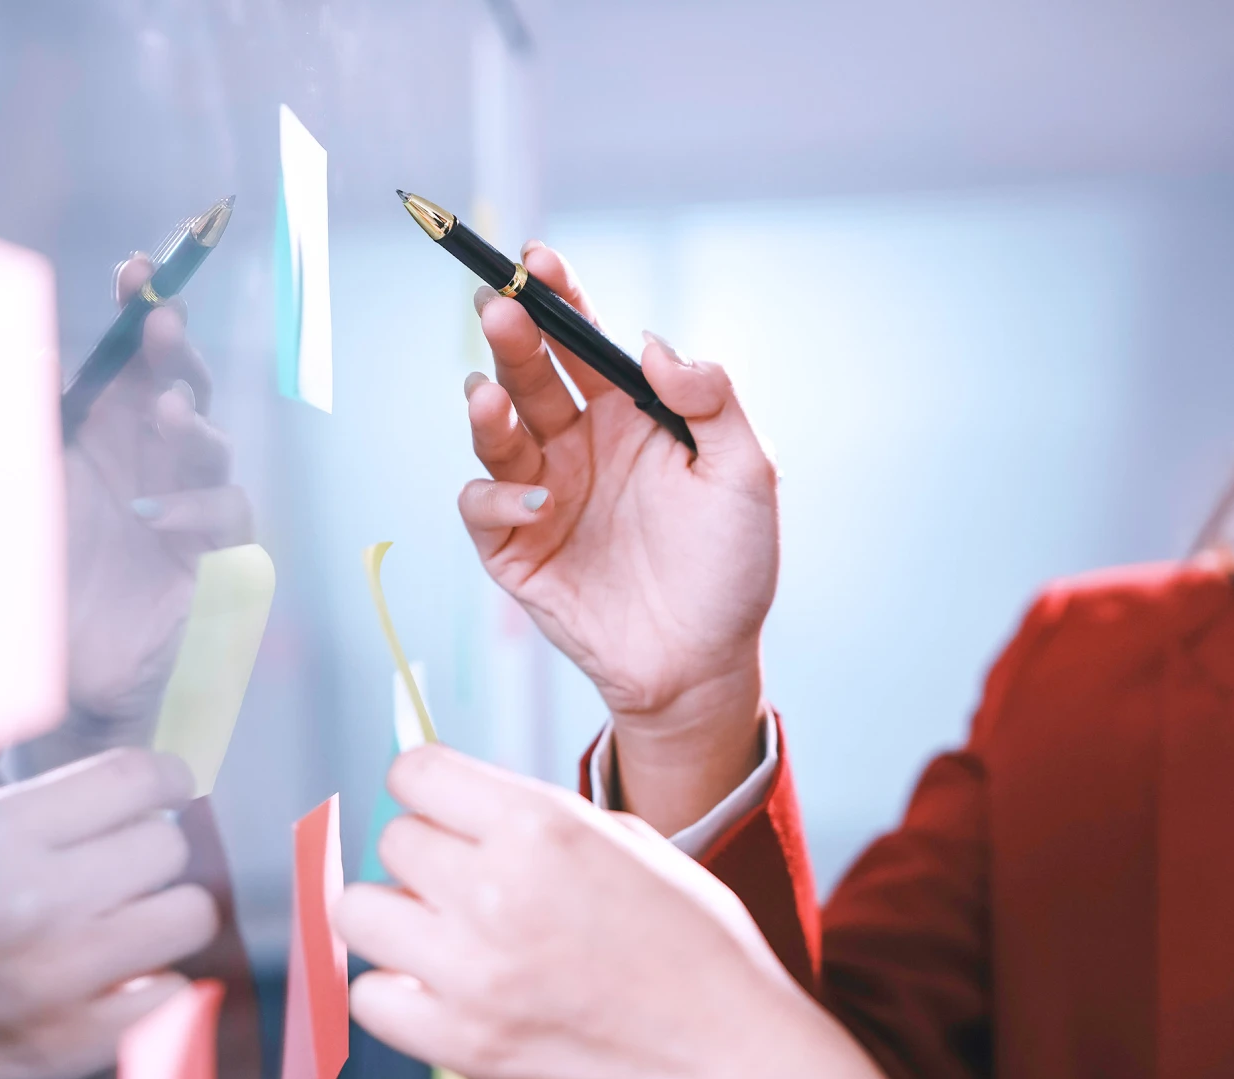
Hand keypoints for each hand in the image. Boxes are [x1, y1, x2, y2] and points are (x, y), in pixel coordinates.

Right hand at [0, 748, 216, 1078]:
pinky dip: (149, 983)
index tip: (168, 790)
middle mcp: (34, 900)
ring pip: (189, 914)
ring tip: (122, 921)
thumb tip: (153, 796)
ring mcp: (59, 978)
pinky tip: (107, 977)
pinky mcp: (74, 1043)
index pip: (135, 778)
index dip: (165, 779)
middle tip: (121, 869)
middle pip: (169, 846)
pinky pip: (174, 989)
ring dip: (163, 914)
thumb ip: (54, 812)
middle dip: (152, 852)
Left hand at [53, 256, 252, 758]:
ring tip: (164, 411)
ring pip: (212, 445)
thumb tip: (7, 356)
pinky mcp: (213, 564)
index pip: (122, 363)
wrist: (52, 692)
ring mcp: (186, 512)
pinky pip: (229, 518)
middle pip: (179, 387)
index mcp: (98, 442)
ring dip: (191, 421)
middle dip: (174, 350)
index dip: (133, 311)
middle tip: (160, 323)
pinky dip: (198, 508)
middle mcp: (148, 467)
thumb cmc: (22, 600)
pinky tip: (157, 517)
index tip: (132, 270)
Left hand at [335, 746, 918, 1078]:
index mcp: (543, 825)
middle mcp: (497, 888)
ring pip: (359, 910)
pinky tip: (440, 986)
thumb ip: (534, 815)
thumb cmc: (691, 942)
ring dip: (395, 915)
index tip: (443, 809)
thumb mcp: (626, 838)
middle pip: (393, 839)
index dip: (426, 787)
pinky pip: (369, 996)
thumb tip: (457, 805)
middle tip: (466, 882)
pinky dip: (395, 990)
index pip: (415, 772)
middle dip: (426, 853)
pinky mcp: (461, 1041)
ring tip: (443, 932)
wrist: (728, 1054)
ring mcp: (472, 971)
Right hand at [459, 243, 777, 830]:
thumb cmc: (732, 567)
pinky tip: (535, 497)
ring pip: (496, 431)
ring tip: (491, 392)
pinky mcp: (514, 549)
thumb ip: (711, 401)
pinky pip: (485, 506)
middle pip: (531, 372)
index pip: (584, 341)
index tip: (538, 258)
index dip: (560, 296)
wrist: (703, 665)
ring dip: (488, 405)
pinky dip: (497, 495)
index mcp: (628, 415)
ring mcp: (541, 493)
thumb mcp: (747, 475)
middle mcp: (577, 444)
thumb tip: (651, 341)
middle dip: (512, 335)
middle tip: (501, 305)